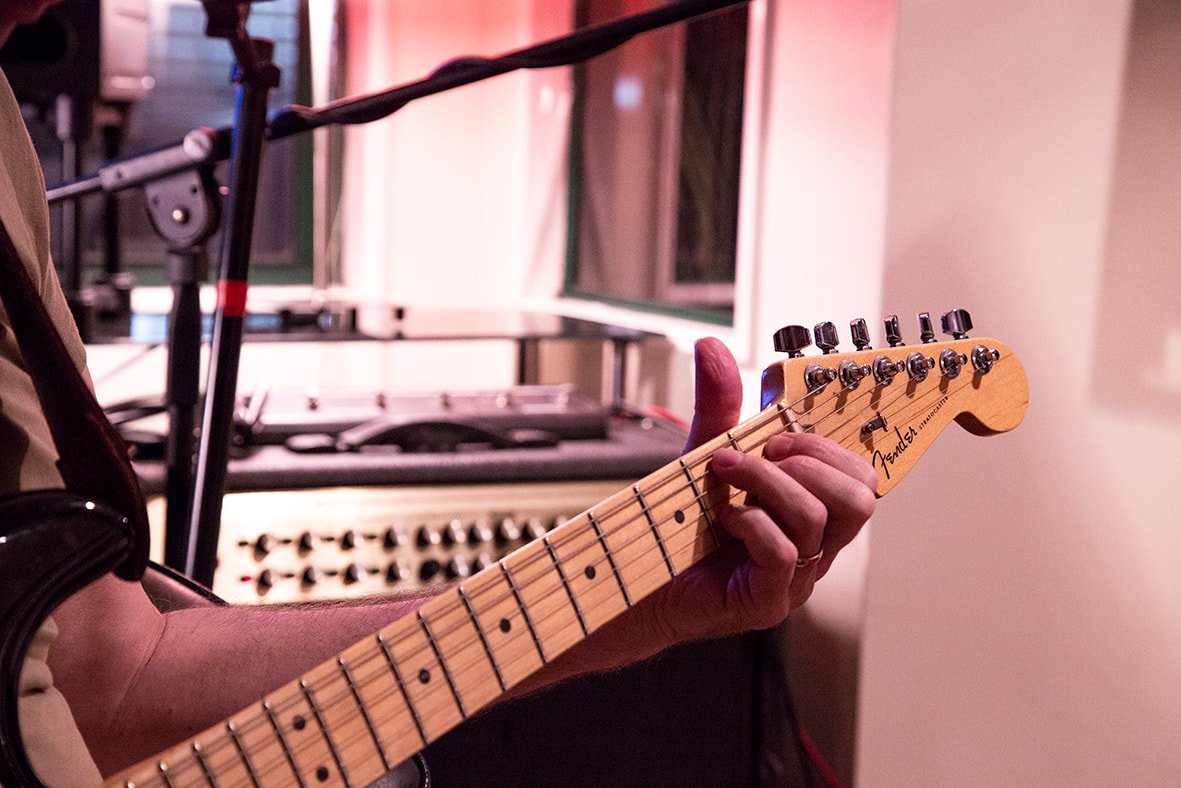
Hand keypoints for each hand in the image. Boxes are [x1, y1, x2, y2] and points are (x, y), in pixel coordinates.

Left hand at [641, 337, 876, 645]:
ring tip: (726, 476)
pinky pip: (783, 553)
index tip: (776, 431)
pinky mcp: (766, 603)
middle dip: (810, 460)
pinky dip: (751, 523)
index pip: (862, 477)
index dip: (827, 445)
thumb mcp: (705, 453)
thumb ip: (720, 406)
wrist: (639, 579)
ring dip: (766, 482)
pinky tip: (724, 518)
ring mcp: (795, 580)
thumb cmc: (681, 524)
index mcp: (814, 514)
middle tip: (761, 453)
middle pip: (861, 497)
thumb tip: (713, 346)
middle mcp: (815, 548)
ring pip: (817, 518)